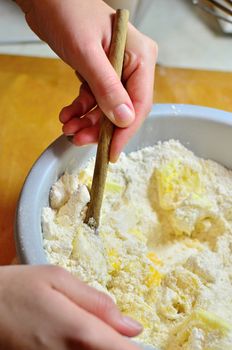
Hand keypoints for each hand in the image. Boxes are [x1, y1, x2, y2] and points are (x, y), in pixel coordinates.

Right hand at [0, 265, 141, 349]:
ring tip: (92, 330)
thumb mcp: (58, 279)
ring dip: (102, 348)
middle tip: (112, 331)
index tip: (138, 338)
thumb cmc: (17, 287)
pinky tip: (76, 339)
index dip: (138, 348)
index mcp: (78, 332)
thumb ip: (97, 302)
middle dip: (119, 347)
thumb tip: (131, 325)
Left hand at [16, 0, 157, 161]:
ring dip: (88, 121)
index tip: (111, 152)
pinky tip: (68, 114)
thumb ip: (106, 87)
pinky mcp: (100, 74)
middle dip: (101, 128)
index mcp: (140, 57)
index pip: (140, 103)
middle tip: (80, 139)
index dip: (126, 131)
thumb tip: (124, 120)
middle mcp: (132, 66)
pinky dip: (81, 109)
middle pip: (123, 109)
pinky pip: (94, 99)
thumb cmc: (68, 12)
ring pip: (107, 108)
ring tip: (69, 127)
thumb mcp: (87, 52)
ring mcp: (116, 71)